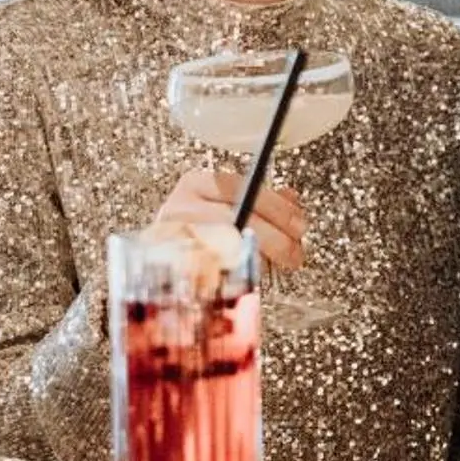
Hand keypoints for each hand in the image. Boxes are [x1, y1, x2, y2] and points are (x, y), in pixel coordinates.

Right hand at [153, 165, 305, 273]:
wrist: (160, 262)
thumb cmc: (203, 230)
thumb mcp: (230, 206)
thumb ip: (262, 202)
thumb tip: (292, 199)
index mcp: (195, 184)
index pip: (240, 188)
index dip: (275, 207)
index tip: (299, 225)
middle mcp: (178, 207)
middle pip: (234, 218)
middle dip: (274, 237)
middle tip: (295, 251)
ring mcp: (172, 237)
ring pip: (224, 246)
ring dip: (260, 257)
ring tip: (281, 264)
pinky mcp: (170, 266)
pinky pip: (211, 272)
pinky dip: (237, 274)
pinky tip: (254, 276)